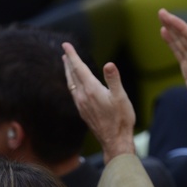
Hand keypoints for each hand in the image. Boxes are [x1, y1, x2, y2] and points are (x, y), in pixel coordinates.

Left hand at [62, 42, 135, 162]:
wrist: (115, 141)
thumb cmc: (121, 119)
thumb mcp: (121, 98)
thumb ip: (114, 80)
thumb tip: (108, 64)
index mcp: (91, 90)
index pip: (79, 68)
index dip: (72, 55)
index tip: (66, 45)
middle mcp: (83, 96)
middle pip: (72, 75)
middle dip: (69, 61)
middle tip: (65, 51)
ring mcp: (81, 105)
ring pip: (71, 84)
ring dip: (68, 72)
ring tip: (67, 64)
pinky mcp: (83, 112)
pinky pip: (74, 93)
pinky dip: (72, 83)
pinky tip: (75, 85)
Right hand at [158, 9, 186, 134]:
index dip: (181, 28)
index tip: (170, 18)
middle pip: (186, 37)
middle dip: (174, 25)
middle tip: (161, 12)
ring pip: (181, 43)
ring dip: (172, 31)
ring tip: (162, 19)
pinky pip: (179, 53)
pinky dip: (172, 43)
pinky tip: (166, 35)